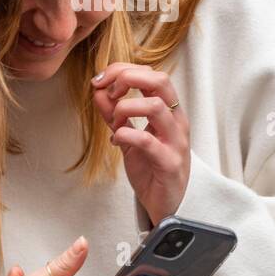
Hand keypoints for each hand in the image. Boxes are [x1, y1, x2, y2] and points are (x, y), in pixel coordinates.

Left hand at [91, 63, 190, 226]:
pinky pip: (147, 140)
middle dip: (128, 78)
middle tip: (109, 91)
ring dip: (125, 108)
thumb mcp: (128, 136)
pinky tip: (116, 141)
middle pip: (160, 81)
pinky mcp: (169, 163)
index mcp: (169, 111)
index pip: (152, 74)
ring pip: (155, 106)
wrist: (166, 205)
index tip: (100, 80)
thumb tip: (98, 90)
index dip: (123, 70)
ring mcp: (175, 141)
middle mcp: (176, 121)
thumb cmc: (151, 168)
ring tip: (114, 122)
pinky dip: (125, 135)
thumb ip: (114, 114)